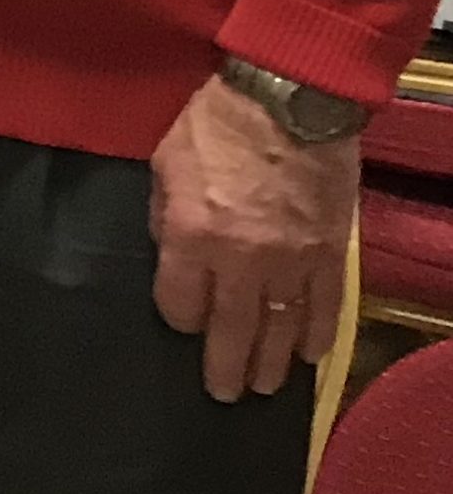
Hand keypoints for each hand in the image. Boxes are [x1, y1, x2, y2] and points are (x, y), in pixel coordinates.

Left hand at [150, 75, 360, 400]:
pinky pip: (325, 306)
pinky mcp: (330, 251)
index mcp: (192, 236)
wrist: (288, 99)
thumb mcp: (165, 164)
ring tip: (262, 387)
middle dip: (226, 366)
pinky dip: (317, 335)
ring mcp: (292, 260)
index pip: (181, 303)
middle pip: (231, 330)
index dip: (180, 318)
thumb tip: (171, 253)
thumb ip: (164, 216)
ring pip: (281, 328)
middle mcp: (242, 259)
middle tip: (224, 394)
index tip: (182, 323)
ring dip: (271, 363)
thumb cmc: (214, 124)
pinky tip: (308, 356)